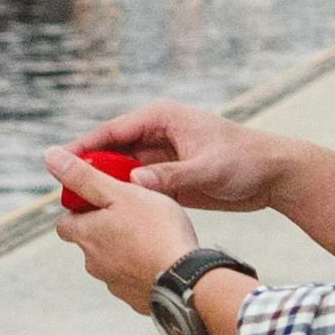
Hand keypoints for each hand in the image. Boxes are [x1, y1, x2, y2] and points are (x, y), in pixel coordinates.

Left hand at [46, 153, 200, 324]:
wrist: (185, 280)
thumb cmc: (157, 233)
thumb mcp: (120, 193)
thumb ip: (84, 177)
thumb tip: (51, 157)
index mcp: (87, 236)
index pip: (65, 223)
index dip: (78, 210)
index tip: (98, 200)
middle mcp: (94, 263)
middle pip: (90, 242)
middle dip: (105, 229)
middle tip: (130, 213)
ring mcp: (115, 283)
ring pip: (112, 261)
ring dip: (124, 249)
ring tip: (151, 234)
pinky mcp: (136, 298)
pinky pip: (133, 279)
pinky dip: (142, 268)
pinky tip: (162, 257)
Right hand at [78, 98, 281, 214]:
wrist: (275, 176)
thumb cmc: (245, 161)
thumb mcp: (208, 169)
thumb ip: (171, 176)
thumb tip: (134, 182)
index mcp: (162, 118)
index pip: (113, 130)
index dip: (84, 146)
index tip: (59, 161)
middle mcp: (157, 134)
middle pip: (112, 151)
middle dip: (89, 169)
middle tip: (62, 192)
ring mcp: (162, 157)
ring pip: (122, 170)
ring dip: (104, 186)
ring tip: (78, 208)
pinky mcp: (170, 177)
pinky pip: (137, 186)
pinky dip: (122, 197)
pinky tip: (106, 216)